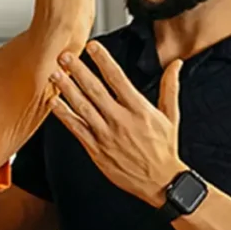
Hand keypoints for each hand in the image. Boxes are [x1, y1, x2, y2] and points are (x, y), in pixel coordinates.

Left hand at [50, 42, 184, 206]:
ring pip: (83, 108)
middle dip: (79, 71)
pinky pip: (77, 129)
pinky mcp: (97, 150)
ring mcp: (107, 135)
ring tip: (55, 75)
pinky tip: (54, 103)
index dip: (103, 61)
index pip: (118, 78)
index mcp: (139, 109)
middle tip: (65, 56)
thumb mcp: (170, 116)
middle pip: (95, 90)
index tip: (92, 47)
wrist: (160, 182)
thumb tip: (175, 64)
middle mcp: (121, 120)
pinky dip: (65, 115)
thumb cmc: (164, 149)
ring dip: (67, 90)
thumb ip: (170, 87)